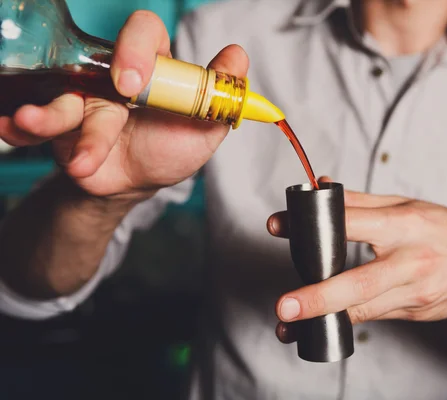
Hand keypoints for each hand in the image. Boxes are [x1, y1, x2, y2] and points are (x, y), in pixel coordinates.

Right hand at [0, 11, 248, 198]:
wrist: (132, 185)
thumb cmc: (169, 149)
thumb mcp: (204, 128)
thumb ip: (220, 95)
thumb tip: (238, 56)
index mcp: (153, 67)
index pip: (143, 34)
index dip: (137, 47)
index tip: (135, 82)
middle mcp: (113, 75)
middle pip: (97, 58)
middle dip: (101, 77)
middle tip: (118, 97)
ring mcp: (82, 97)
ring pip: (64, 99)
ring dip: (53, 119)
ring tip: (56, 145)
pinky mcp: (59, 123)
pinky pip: (35, 121)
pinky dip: (20, 127)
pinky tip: (10, 130)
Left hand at [267, 181, 446, 342]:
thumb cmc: (445, 230)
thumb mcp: (407, 206)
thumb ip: (360, 201)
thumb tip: (321, 188)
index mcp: (404, 225)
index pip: (352, 223)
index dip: (313, 224)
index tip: (280, 226)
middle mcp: (410, 262)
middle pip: (360, 281)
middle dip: (320, 296)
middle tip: (285, 306)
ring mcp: (413, 292)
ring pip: (363, 308)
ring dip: (323, 319)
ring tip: (288, 327)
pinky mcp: (412, 311)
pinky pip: (372, 316)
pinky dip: (344, 321)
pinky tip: (319, 328)